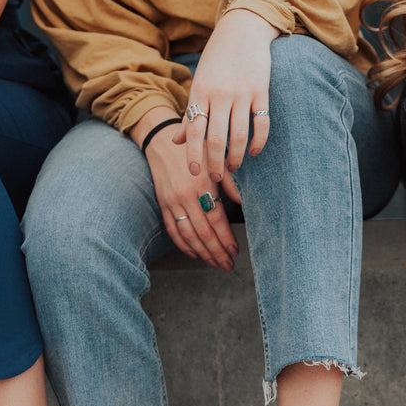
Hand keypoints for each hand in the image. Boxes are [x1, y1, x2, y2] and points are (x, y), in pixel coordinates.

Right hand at [143, 113, 238, 270]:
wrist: (163, 141)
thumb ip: (231, 183)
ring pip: (188, 235)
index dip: (226, 238)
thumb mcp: (217, 160)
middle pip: (203, 233)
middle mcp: (185, 196)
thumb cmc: (196, 149)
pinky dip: (183, 245)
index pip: (217, 220)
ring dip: (203, 253)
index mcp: (202, 185)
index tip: (235, 250)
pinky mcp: (162, 204)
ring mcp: (172, 202)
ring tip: (215, 264)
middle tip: (228, 265)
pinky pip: (172, 230)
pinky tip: (195, 254)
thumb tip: (243, 203)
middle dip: (217, 252)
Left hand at [174, 9, 277, 199]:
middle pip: (216, 139)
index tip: (195, 173)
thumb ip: (190, 113)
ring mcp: (242, 93)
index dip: (194, 155)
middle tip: (216, 177)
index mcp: (200, 92)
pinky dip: (258, 142)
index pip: (194, 131)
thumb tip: (178, 142)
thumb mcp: (199, 83)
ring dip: (236, 156)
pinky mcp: (261, 91)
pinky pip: (261, 124)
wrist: (242, 29)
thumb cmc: (217, 60)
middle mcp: (219, 94)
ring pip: (239, 135)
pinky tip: (255, 152)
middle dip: (215, 163)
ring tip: (234, 167)